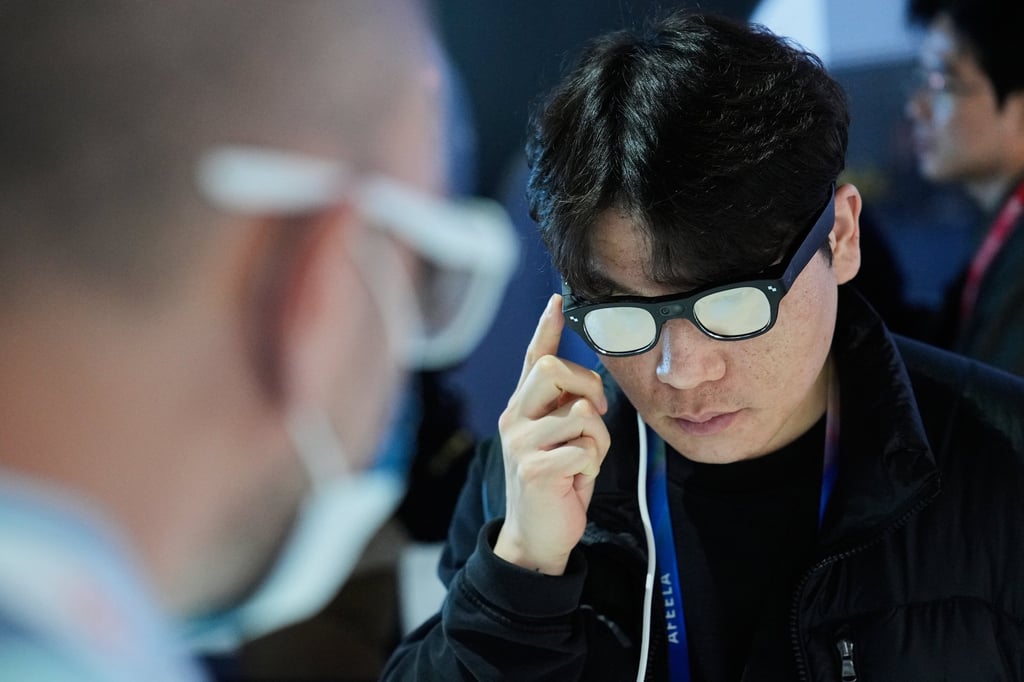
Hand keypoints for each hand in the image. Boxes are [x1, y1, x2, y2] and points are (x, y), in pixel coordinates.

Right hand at [493, 293, 610, 574]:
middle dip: (588, 385)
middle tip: (596, 415)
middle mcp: (514, 417)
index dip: (545, 328)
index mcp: (522, 407)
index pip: (533, 358)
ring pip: (581, 412)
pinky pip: (585, 449)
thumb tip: (591, 390)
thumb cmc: (557, 482)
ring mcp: (520, 442)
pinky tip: (577, 481)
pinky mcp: (533, 468)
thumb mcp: (560, 439)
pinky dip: (592, 466)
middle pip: (553, 368)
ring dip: (598, 440)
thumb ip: (568, 410)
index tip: (556, 301)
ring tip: (583, 462)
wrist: (537, 536)